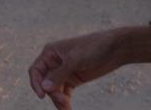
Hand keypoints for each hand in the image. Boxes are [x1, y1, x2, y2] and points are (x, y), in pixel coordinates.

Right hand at [28, 27, 144, 109]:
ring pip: (55, 89)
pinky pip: (64, 92)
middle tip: (63, 101)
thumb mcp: (75, 60)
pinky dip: (65, 100)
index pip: (36, 70)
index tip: (42, 96)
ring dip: (58, 100)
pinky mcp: (74, 79)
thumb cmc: (93, 47)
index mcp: (50, 53)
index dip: (36, 83)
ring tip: (67, 108)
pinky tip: (68, 108)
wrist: (115, 49)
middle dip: (52, 93)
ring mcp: (64, 72)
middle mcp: (54, 62)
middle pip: (45, 83)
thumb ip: (59, 74)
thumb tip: (44, 88)